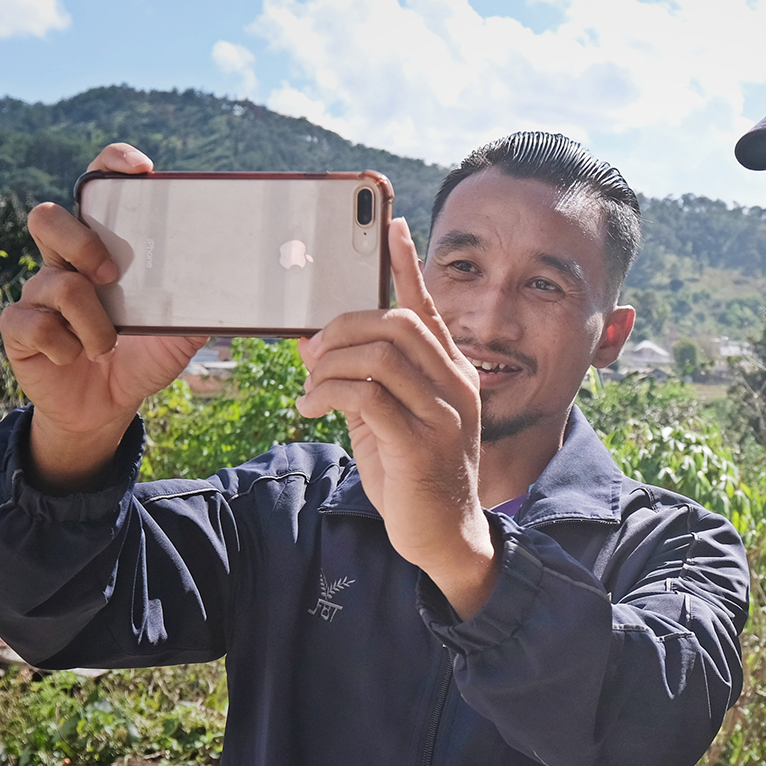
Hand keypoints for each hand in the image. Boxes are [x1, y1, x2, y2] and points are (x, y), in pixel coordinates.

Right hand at [0, 143, 206, 489]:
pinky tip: (75, 358)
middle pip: (49, 217)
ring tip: (106, 345)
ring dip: (91, 322)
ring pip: (54, 283)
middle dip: (81, 242)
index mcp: (101, 248)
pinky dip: (66, 347)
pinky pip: (34, 325)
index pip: (96, 189)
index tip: (140, 169)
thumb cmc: (141, 358)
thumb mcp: (179, 335)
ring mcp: (38, 293)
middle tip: (111, 274)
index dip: (110, 166)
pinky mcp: (19, 328)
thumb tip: (237, 287)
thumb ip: (198, 308)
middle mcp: (65, 262)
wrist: (106, 408)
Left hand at [297, 218, 496, 617]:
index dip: (407, 265)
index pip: (427, 308)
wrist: (445, 539)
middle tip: (311, 353)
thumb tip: (318, 346)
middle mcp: (456, 385)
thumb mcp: (389, 421)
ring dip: (330, 365)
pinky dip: (328, 394)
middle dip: (342, 328)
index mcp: (453, 373)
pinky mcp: (421, 445)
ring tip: (309, 387)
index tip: (390, 226)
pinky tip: (311, 409)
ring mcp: (444, 414)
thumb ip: (364, 382)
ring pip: (378, 355)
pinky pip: (367, 397)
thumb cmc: (414, 478)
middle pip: (394, 323)